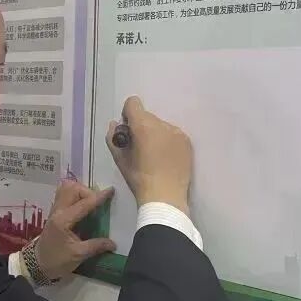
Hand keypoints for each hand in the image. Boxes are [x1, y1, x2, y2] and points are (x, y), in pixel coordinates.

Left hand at [33, 182, 115, 279]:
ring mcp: (55, 210)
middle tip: (98, 204)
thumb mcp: (78, 255)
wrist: (37, 265)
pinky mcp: (55, 212)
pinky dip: (75, 195)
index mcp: (64, 220)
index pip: (84, 204)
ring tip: (90, 203)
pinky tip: (83, 206)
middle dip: (88, 192)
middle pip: (73, 189)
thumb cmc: (56, 261)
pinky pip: (64, 195)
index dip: (99, 197)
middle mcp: (58, 211)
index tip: (111, 190)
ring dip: (80, 191)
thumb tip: (113, 244)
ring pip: (67, 189)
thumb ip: (96, 246)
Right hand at [106, 96, 192, 212]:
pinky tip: (166, 158)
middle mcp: (162, 124)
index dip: (128, 114)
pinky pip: (173, 134)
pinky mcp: (187, 142)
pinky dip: (167, 141)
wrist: (165, 197)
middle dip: (141, 127)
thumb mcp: (119, 160)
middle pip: (147, 116)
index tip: (129, 131)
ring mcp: (177, 132)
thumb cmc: (139, 179)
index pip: (133, 103)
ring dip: (155, 134)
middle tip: (140, 148)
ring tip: (154, 156)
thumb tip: (115, 124)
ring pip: (161, 125)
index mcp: (143, 126)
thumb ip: (113, 138)